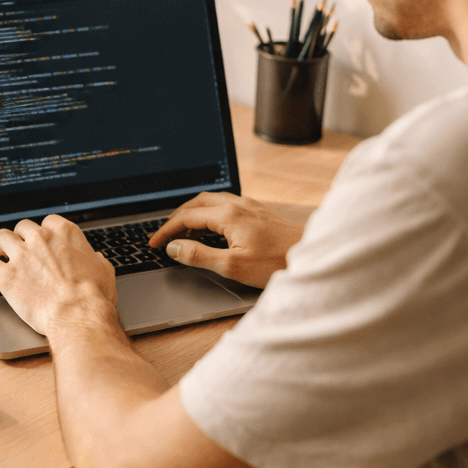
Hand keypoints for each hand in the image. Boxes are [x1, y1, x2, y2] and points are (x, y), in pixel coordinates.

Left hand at [0, 215, 117, 337]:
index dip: (44, 233)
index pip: (48, 222)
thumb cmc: (93, 297)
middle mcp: (41, 239)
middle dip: (21, 237)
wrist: (77, 316)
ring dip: (0, 246)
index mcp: (65, 234)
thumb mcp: (104, 271)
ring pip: (1, 238)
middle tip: (21, 249)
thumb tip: (96, 259)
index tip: (43, 241)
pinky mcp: (7, 276)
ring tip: (1, 255)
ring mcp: (21, 256)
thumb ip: (95, 260)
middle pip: (22, 227)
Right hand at [148, 192, 303, 287]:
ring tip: (183, 229)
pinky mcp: (259, 211)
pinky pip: (225, 203)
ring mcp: (250, 206)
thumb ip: (199, 256)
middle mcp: (238, 205)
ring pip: (211, 200)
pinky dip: (209, 211)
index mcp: (228, 215)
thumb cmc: (277, 263)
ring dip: (192, 211)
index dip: (166, 230)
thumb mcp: (232, 266)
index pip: (186, 217)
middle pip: (196, 202)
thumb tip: (174, 248)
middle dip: (176, 217)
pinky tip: (212, 225)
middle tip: (164, 234)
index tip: (154, 243)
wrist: (314, 256)